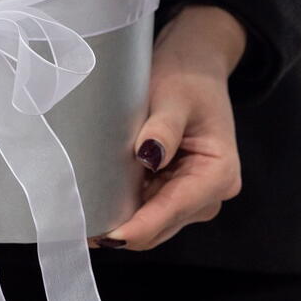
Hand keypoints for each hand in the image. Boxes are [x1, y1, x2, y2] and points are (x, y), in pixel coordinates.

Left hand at [93, 5, 246, 250]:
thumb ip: (163, 128)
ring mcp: (194, 194)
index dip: (140, 225)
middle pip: (163, 224)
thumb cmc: (186, 77)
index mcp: (218, 173)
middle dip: (126, 230)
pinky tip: (98, 206)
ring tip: (84, 221)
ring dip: (123, 222)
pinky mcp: (177, 188)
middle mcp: (210, 192)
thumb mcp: (174, 97)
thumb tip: (148, 156)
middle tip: (81, 229)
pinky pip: (150, 208)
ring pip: (155, 222)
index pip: (174, 208)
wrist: (196, 64)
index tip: (107, 236)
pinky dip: (127, 209)